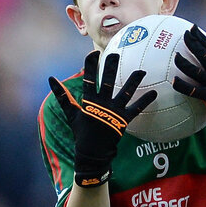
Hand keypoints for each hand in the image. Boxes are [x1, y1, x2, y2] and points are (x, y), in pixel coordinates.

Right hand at [49, 50, 156, 185]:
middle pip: (108, 81)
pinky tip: (154, 92)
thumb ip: (62, 96)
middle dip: (111, 67)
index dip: (90, 66)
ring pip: (125, 92)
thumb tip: (51, 79)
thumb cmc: (82, 132)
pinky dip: (145, 101)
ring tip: (142, 70)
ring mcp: (114, 112)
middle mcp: (102, 104)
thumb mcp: (71, 114)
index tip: (93, 53)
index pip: (89, 79)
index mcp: (89, 102)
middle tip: (115, 53)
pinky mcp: (124, 120)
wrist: (92, 153)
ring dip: (134, 81)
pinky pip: (136, 109)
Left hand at [172, 25, 205, 147]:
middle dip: (193, 43)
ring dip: (184, 63)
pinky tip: (173, 81)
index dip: (201, 37)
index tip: (193, 28)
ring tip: (175, 56)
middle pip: (204, 54)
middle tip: (184, 35)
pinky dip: (182, 86)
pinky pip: (192, 90)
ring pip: (196, 70)